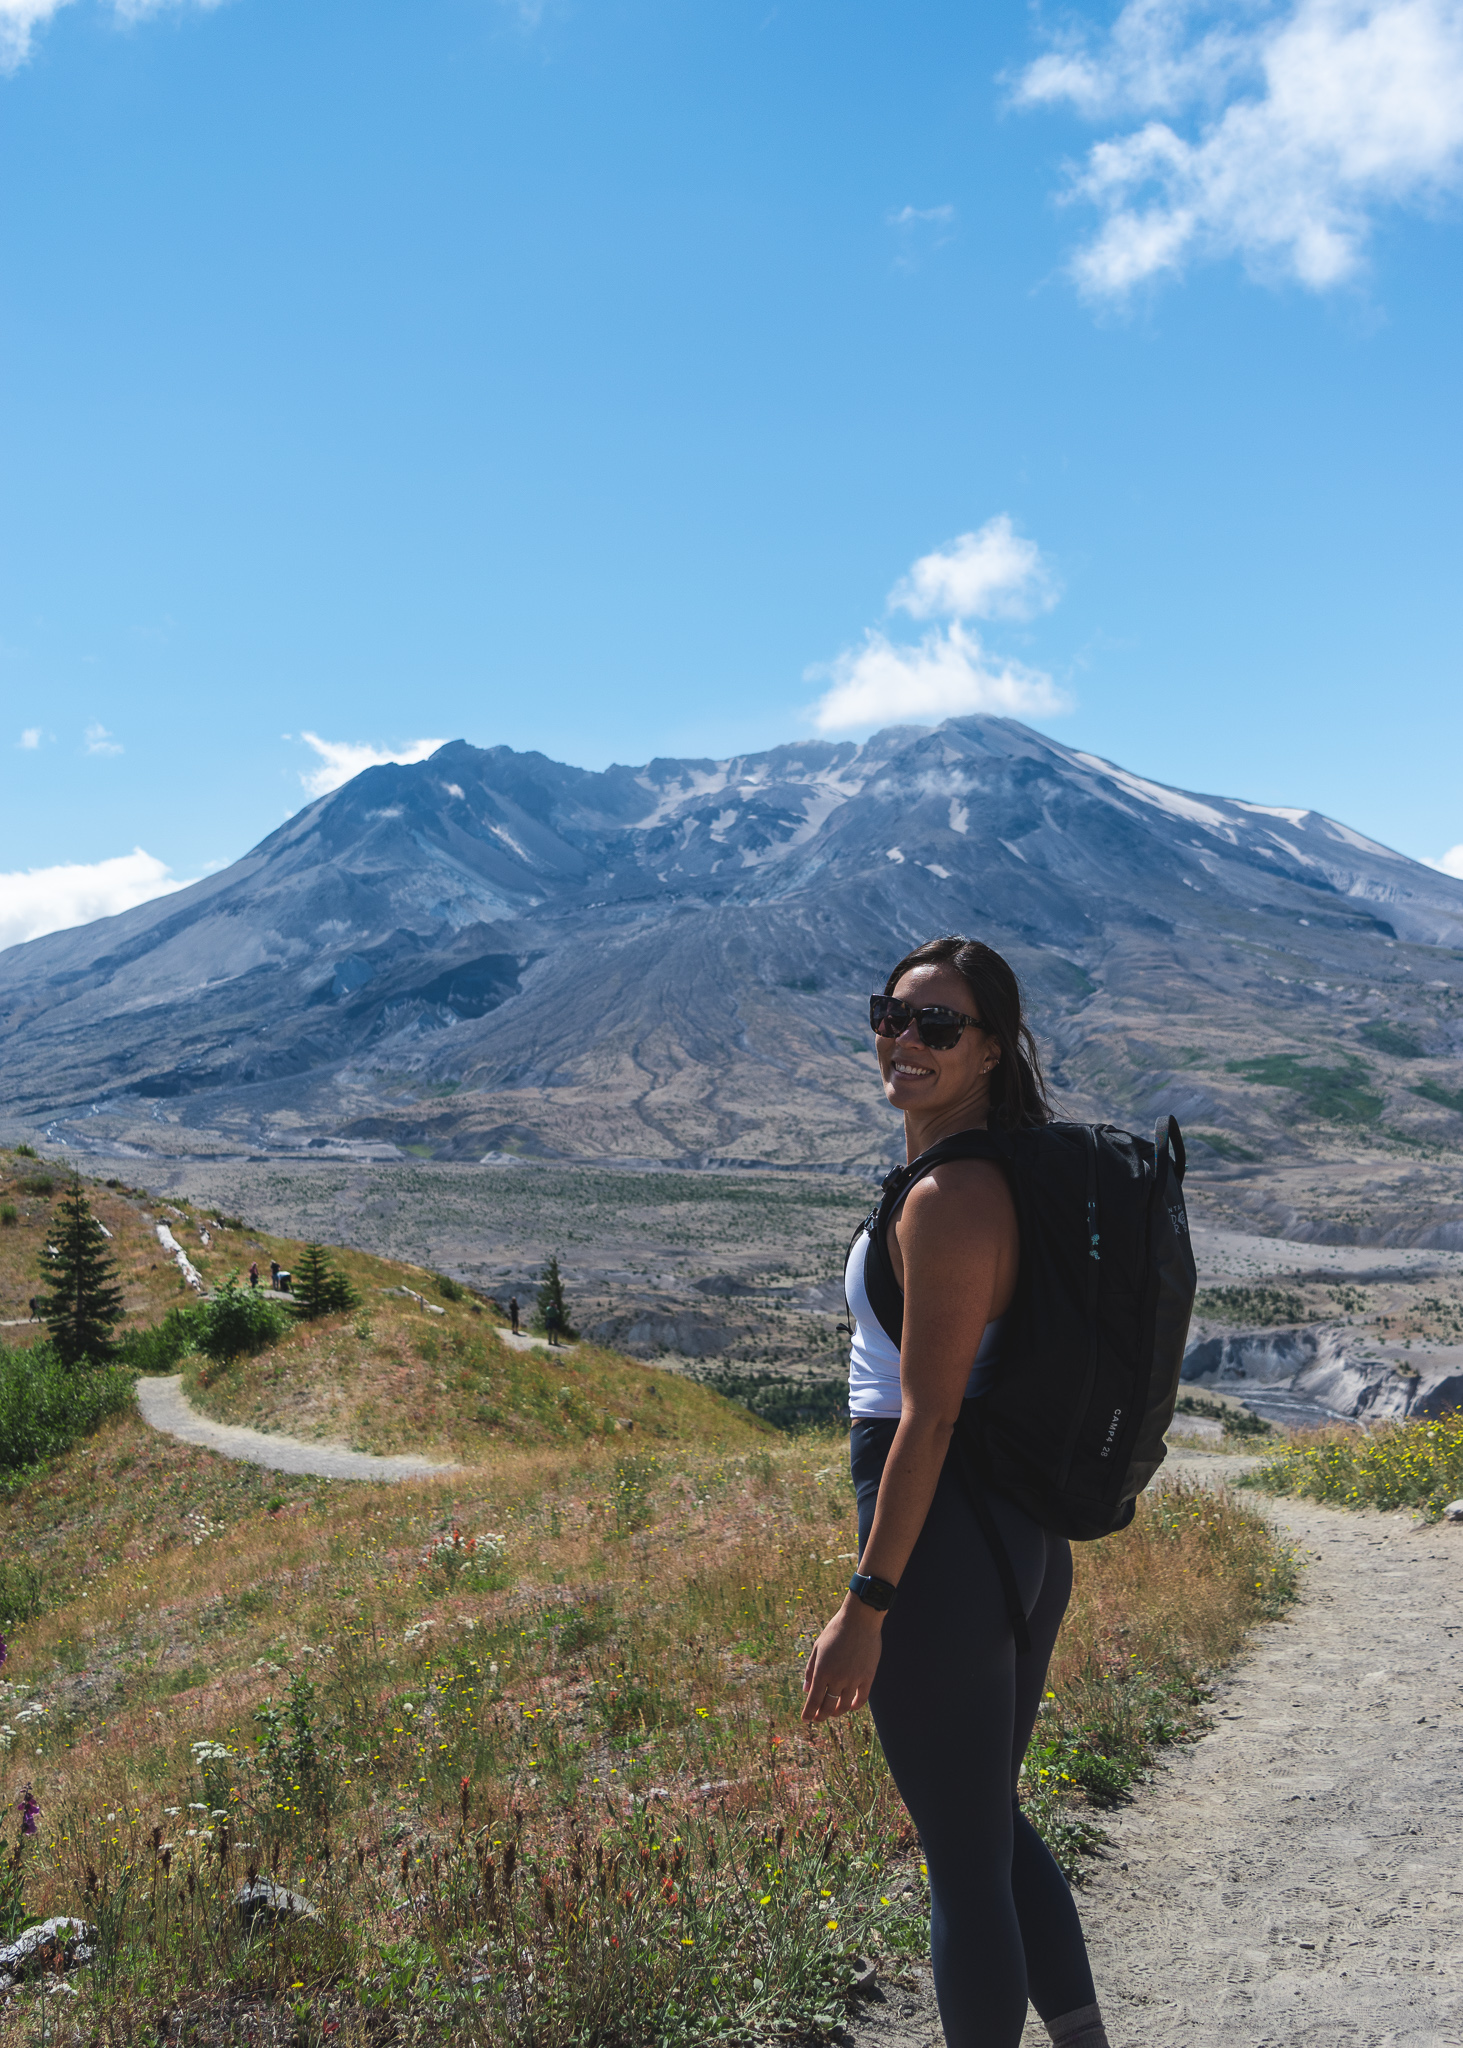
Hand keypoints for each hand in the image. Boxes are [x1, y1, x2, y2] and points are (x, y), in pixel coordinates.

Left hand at [801, 1597, 883, 1723]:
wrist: (860, 1619)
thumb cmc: (835, 1631)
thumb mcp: (818, 1647)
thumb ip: (810, 1670)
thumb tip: (806, 1690)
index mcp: (822, 1671)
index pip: (813, 1701)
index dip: (808, 1713)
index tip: (805, 1719)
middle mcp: (837, 1678)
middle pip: (828, 1707)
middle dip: (820, 1716)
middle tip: (817, 1718)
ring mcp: (854, 1679)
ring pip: (843, 1706)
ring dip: (836, 1712)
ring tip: (832, 1712)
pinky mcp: (868, 1677)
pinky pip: (861, 1699)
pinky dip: (854, 1706)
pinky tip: (849, 1706)